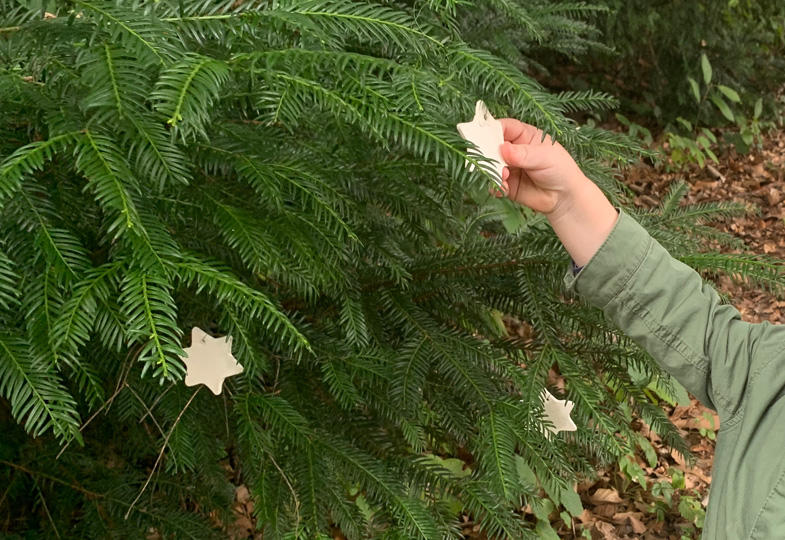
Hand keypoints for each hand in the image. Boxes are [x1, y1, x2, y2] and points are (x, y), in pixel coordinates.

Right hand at [493, 118, 617, 265]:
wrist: (565, 198)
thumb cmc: (560, 170)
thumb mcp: (544, 157)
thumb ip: (523, 154)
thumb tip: (503, 149)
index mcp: (525, 136)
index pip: (504, 127)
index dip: (492, 129)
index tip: (482, 134)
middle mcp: (514, 150)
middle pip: (493, 146)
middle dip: (489, 152)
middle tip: (490, 159)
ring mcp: (509, 167)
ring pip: (491, 165)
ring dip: (493, 171)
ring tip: (503, 176)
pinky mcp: (507, 184)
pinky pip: (494, 183)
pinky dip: (495, 185)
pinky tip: (504, 188)